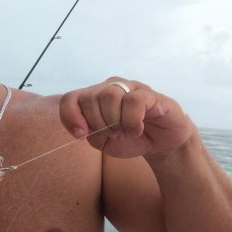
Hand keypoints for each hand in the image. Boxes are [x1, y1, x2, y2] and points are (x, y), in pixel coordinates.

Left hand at [60, 76, 193, 157]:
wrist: (161, 143)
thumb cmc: (129, 139)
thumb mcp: (103, 142)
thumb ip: (89, 133)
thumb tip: (83, 127)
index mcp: (94, 98)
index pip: (70, 99)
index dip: (70, 116)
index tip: (81, 134)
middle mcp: (109, 87)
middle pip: (88, 98)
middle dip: (96, 123)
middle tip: (112, 134)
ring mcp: (130, 87)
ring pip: (109, 96)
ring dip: (114, 121)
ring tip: (125, 131)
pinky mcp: (150, 94)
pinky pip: (132, 101)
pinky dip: (131, 121)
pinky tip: (137, 129)